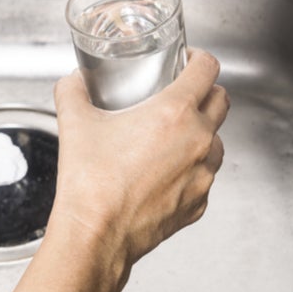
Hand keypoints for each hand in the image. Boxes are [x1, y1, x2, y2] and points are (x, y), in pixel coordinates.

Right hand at [11, 48, 229, 291]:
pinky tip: (162, 172)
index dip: (198, 58)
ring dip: (200, 132)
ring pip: (216, 140)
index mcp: (173, 113)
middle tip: (179, 94)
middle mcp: (197, 141)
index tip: (187, 61)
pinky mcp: (198, 202)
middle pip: (220, 101)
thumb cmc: (90, 183)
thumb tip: (72, 82)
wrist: (95, 233)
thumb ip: (72, 92)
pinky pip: (204, 175)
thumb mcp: (74, 123)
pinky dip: (190, 168)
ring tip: (169, 137)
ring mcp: (202, 174)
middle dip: (204, 92)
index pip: (206, 69)